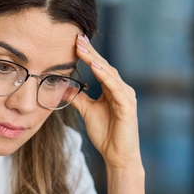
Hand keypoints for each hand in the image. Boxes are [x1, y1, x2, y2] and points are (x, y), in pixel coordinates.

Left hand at [72, 34, 142, 171]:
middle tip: (78, 37)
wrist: (117, 155)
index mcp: (113, 89)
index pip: (100, 67)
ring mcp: (126, 96)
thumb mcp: (87, 111)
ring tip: (83, 48)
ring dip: (96, 60)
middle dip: (91, 52)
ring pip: (110, 73)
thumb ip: (78, 98)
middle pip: (105, 66)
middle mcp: (121, 89)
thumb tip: (65, 86)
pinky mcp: (128, 106)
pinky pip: (115, 88)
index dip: (88, 54)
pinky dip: (105, 77)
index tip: (75, 41)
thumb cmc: (106, 134)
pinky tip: (95, 67)